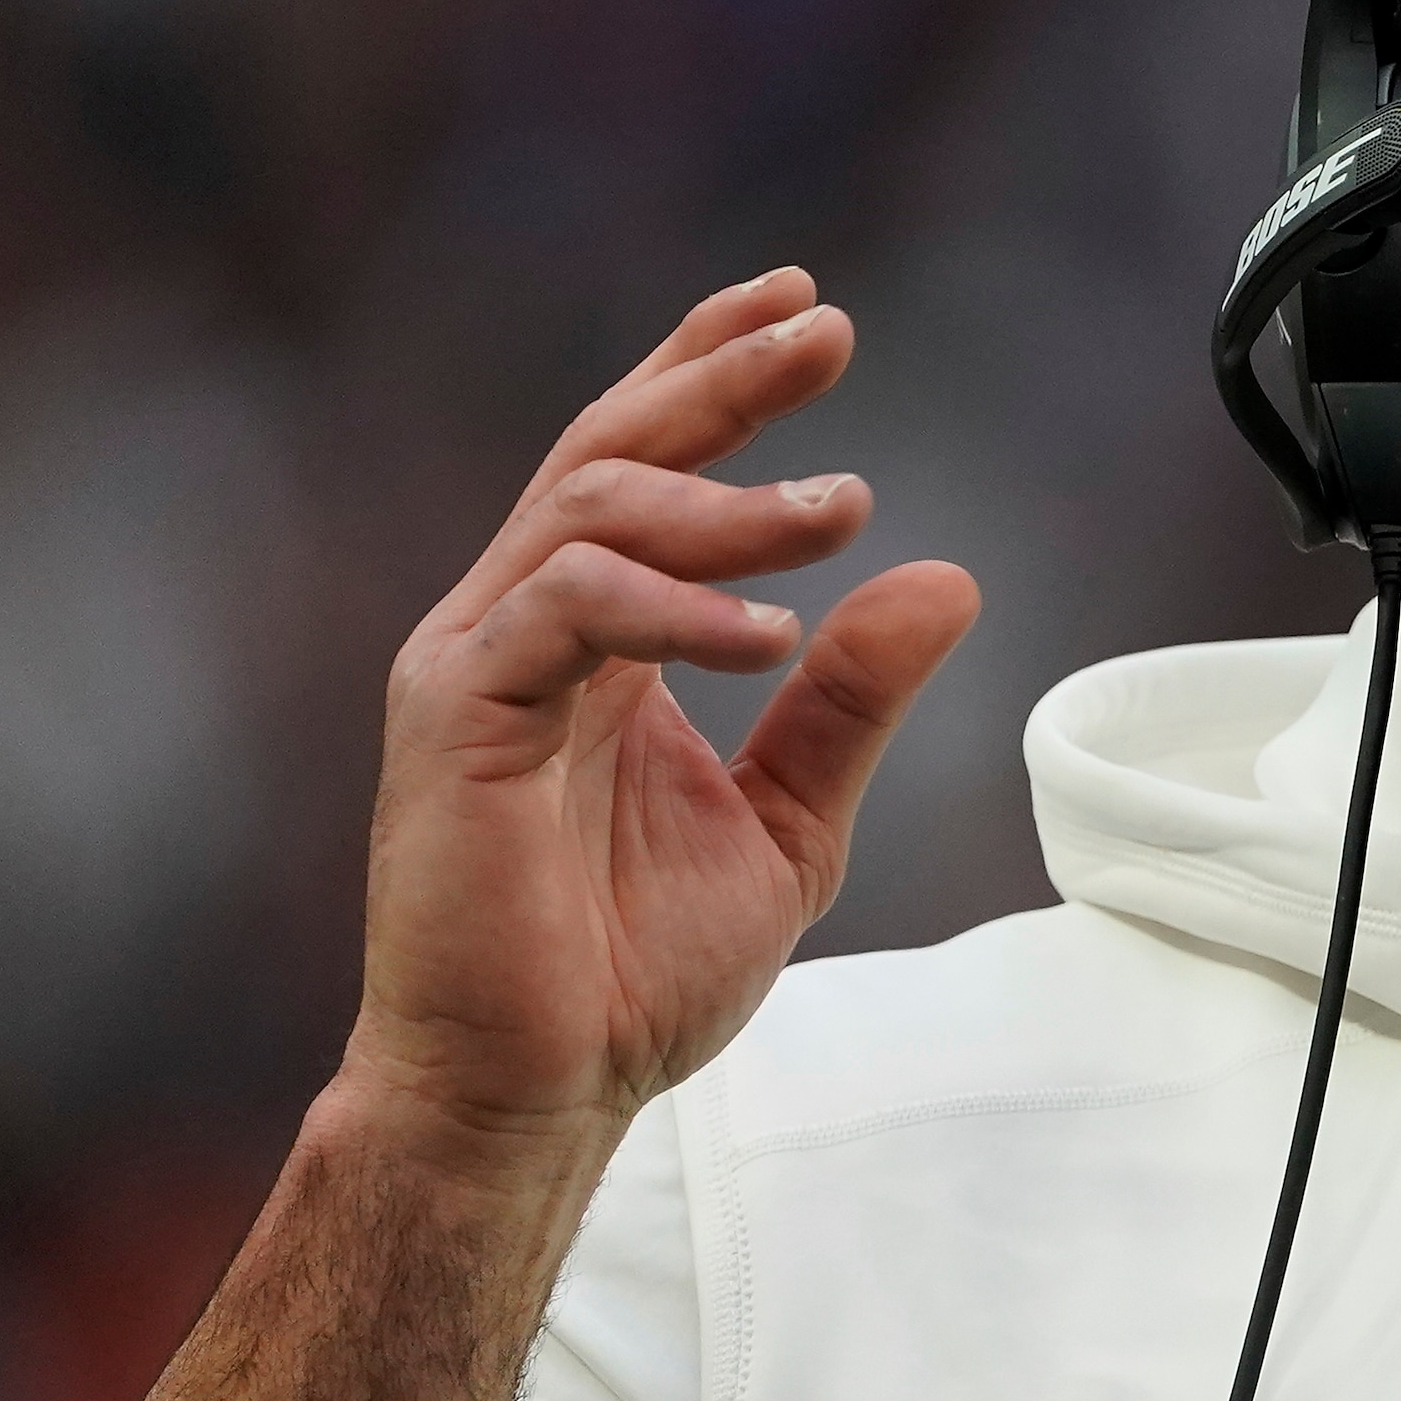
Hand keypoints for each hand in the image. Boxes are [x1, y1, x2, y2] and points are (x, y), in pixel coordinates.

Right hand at [345, 268, 980, 1159]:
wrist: (538, 1089)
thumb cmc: (632, 971)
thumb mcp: (789, 822)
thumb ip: (851, 702)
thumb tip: (945, 580)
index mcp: (590, 640)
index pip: (642, 466)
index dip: (711, 373)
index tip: (807, 310)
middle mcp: (520, 625)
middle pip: (611, 451)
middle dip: (720, 380)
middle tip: (829, 336)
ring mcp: (476, 662)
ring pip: (589, 511)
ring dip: (724, 500)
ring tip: (840, 512)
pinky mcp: (455, 716)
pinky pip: (567, 610)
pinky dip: (675, 610)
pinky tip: (772, 639)